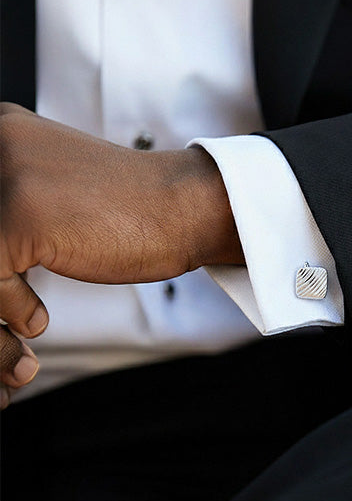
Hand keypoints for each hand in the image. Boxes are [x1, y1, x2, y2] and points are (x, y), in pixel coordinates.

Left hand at [0, 102, 242, 404]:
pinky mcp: (20, 214)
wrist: (185, 208)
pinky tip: (37, 317)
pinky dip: (11, 307)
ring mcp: (6, 174)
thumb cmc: (129, 212)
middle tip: (12, 314)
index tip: (7, 289)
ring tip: (21, 326)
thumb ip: (10, 203)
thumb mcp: (51, 194)